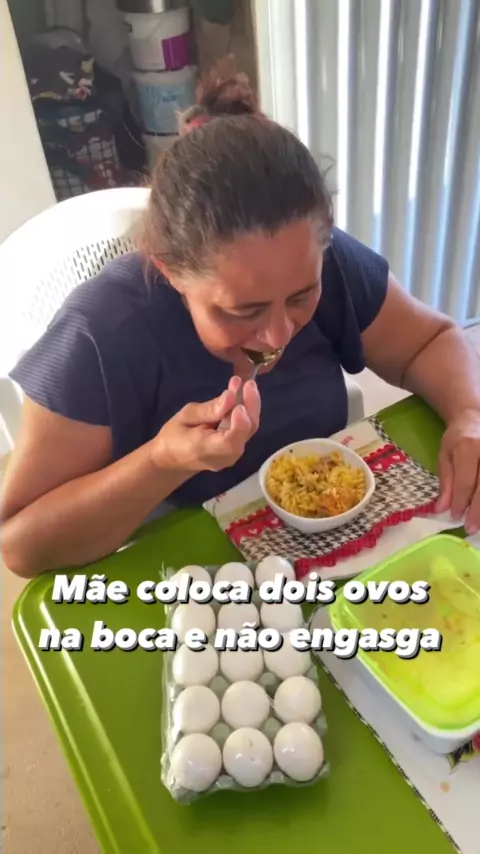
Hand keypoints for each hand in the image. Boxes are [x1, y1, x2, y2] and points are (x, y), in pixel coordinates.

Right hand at [152, 376, 260, 473]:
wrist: (172, 460)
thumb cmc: (173, 436)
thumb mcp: (185, 417)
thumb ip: (209, 409)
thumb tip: (231, 397)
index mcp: (206, 450)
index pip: (231, 440)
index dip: (239, 420)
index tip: (237, 399)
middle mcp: (224, 457)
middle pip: (246, 432)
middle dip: (251, 405)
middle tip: (248, 383)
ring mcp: (232, 456)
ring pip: (249, 430)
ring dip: (250, 407)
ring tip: (246, 386)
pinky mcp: (235, 451)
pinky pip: (245, 431)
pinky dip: (246, 413)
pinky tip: (242, 398)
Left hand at [436, 409, 479, 532]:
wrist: (475, 417)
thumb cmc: (458, 438)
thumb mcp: (444, 456)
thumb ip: (446, 483)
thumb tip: (441, 509)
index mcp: (469, 447)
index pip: (466, 481)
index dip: (461, 502)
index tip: (456, 517)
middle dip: (479, 511)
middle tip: (472, 528)